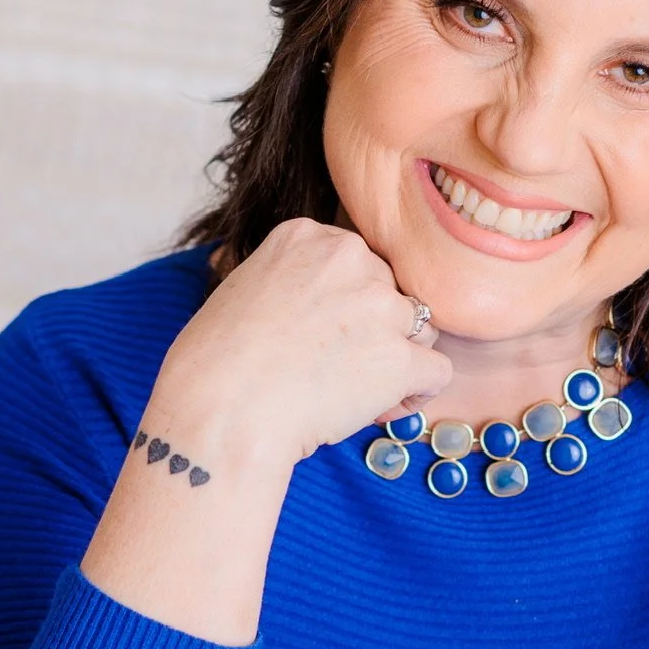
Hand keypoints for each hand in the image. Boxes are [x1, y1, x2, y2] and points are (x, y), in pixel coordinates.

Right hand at [154, 218, 452, 469]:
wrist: (219, 412)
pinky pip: (437, 371)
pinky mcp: (400, 359)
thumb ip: (286, 279)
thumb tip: (302, 298)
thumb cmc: (212, 364)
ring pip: (421, 329)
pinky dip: (415, 394)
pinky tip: (380, 409)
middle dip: (374, 332)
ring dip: (397, 360)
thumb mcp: (240, 290)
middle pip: (392, 293)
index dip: (346, 305)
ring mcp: (381, 307)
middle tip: (334, 369)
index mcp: (308, 236)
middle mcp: (351, 259)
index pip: (358, 264)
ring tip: (356, 392)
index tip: (318, 336)